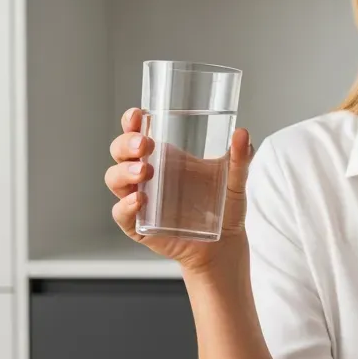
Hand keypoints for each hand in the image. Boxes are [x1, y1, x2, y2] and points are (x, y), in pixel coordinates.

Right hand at [105, 107, 253, 273]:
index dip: (131, 121)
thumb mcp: (234, 179)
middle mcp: (146, 175)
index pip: (137, 132)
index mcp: (163, 157)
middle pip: (120, 152)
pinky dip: (125, 206)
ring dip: (124, 172)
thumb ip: (239, 157)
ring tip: (144, 171)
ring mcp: (140, 200)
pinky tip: (140, 200)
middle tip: (145, 145)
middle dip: (126, 144)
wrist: (225, 244)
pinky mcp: (139, 225)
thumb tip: (243, 133)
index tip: (138, 114)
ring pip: (115, 180)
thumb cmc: (224, 207)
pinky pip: (122, 214)